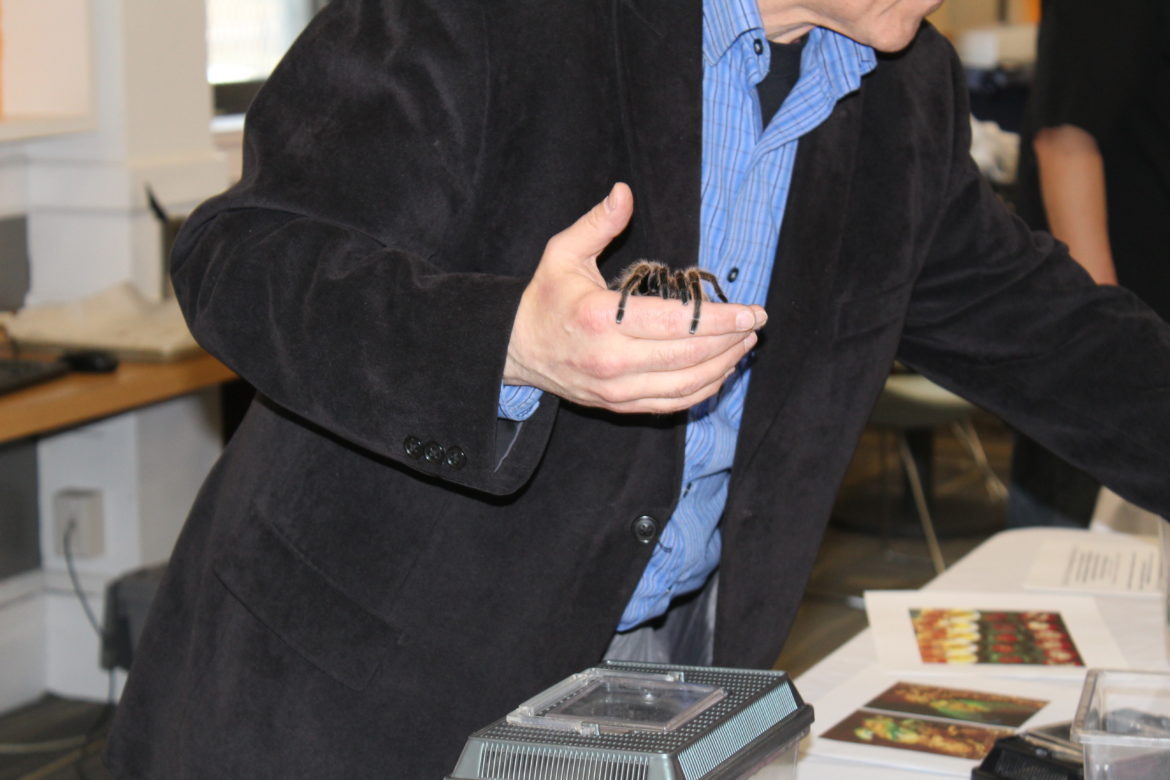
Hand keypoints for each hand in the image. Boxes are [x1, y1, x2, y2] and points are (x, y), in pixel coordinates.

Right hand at [504, 183, 766, 413]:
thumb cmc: (544, 297)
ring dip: (723, 366)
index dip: (719, 319)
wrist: (514, 349)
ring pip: (684, 385)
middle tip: (755, 324)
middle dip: (730, 340)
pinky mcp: (618, 405)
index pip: (675, 324)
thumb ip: (598, 224)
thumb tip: (625, 192)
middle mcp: (610, 360)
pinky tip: (720, 371)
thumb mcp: (562, 253)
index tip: (750, 310)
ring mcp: (615, 389)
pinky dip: (702, 389)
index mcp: (600, 319)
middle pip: (687, 356)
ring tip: (744, 344)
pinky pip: (671, 404)